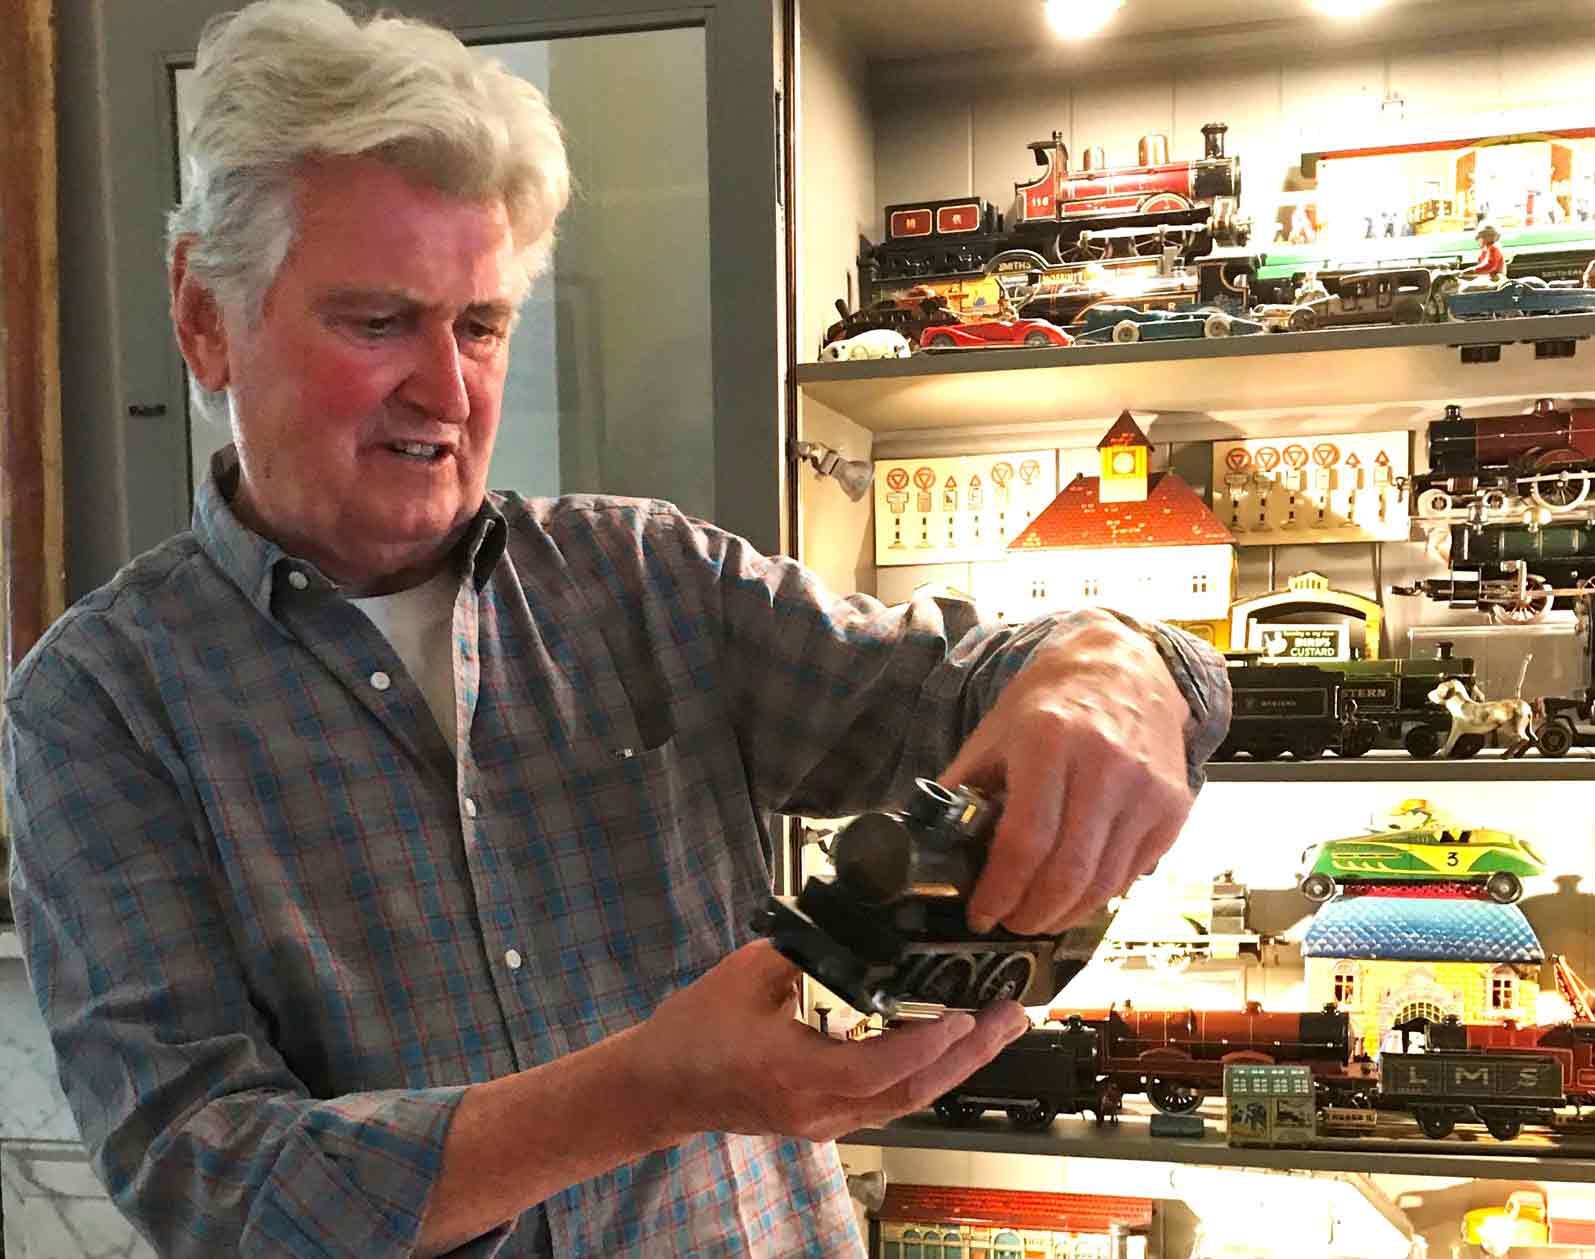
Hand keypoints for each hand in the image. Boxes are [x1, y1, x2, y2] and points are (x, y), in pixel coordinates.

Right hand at [635, 942, 1028, 1142]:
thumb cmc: (694, 1031)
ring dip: (957, 1065)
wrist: (660, 1088)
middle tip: (1011, 1016)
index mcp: (792, 1071)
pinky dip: (927, 1073)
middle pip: (910, 1092)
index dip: (925, 1045)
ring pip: (907, 1101)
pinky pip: (890, 1100)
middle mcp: (817, 1107)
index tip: (963, 1014)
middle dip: (969, 1055)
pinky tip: (953, 1048)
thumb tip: (854, 925)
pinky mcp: (827, 1119)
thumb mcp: (743, 976)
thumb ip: (802, 952)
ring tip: (999, 1029)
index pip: (875, 1068)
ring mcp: (825, 1121)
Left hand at [939, 609, 1194, 934]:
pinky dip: (1100, 895)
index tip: (981, 913)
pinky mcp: (1173, 807)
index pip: (1025, 840)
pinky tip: (1076, 893)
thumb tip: (929, 845)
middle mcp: (1104, 765)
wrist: (1125, 669)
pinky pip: (1132, 873)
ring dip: (1066, 914)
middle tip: (1010, 922)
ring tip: (1039, 916)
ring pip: (1104, 883)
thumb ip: (962, 788)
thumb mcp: (995, 734)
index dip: (1000, 890)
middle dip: (1032, 913)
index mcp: (1048, 742)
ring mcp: (1145, 789)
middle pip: (1067, 871)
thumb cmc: (1051, 704)